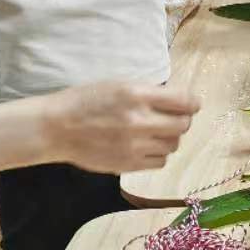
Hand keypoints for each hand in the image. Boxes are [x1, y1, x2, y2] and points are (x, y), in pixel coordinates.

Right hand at [42, 82, 200, 172]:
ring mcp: (134, 146)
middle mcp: (139, 120)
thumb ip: (149, 92)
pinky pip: (160, 162)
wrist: (55, 128)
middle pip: (183, 125)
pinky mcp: (128, 165)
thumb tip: (180, 100)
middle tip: (174, 118)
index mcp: (137, 94)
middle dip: (183, 120)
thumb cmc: (85, 101)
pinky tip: (146, 146)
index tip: (192, 104)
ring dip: (169, 138)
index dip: (193, 103)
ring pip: (173, 145)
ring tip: (155, 132)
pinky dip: (158, 154)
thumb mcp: (118, 84)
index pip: (184, 101)